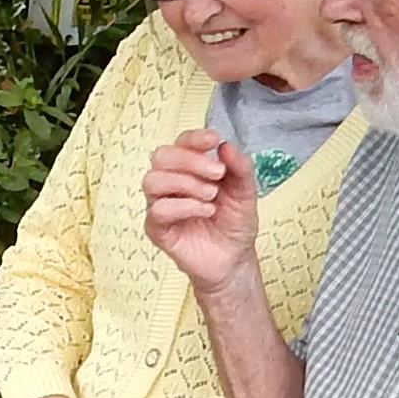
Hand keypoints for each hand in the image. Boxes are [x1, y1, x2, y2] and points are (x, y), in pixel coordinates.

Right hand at [142, 132, 262, 292]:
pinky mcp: (156, 228)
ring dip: (185, 183)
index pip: (181, 143)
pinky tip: (205, 211)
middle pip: (161, 156)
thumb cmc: (234, 223)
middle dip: (190, 160)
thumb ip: (240, 168)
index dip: (194, 138)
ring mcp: (161, 204)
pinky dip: (184, 206)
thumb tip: (226, 146)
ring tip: (211, 196)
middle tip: (217, 173)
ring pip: (152, 180)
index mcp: (190, 168)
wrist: (234, 259)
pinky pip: (157, 209)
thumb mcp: (246, 192)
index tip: (213, 140)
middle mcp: (170, 182)